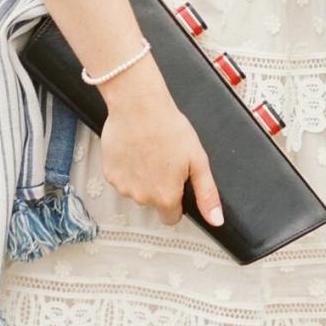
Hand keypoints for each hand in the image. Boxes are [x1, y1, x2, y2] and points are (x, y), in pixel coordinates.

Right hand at [99, 56, 222, 225]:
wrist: (138, 105)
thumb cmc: (168, 128)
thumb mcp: (198, 160)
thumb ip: (207, 194)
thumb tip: (216, 220)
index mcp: (165, 197)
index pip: (171, 218)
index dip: (176, 202)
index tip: (176, 182)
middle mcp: (142, 197)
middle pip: (153, 201)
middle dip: (158, 185)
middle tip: (164, 158)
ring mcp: (123, 186)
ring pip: (136, 189)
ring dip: (142, 176)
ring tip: (148, 149)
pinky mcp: (109, 173)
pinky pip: (121, 177)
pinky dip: (126, 166)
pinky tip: (134, 147)